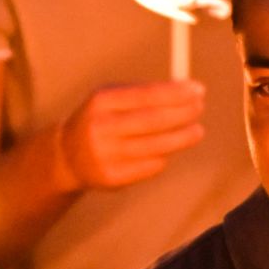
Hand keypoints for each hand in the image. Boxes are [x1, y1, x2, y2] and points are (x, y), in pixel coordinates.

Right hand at [51, 79, 208, 193]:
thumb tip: (187, 90)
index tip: (198, 90)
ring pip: (156, 147)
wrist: (68, 156)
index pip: (146, 95)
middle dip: (182, 113)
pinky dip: (164, 156)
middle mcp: (102, 128)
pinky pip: (150, 166)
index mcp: (102, 101)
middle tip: (199, 108)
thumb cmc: (102, 120)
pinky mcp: (113, 178)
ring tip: (196, 131)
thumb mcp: (112, 99)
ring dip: (182, 138)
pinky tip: (167, 150)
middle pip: (153, 121)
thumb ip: (145, 94)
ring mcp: (106, 155)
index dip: (175, 93)